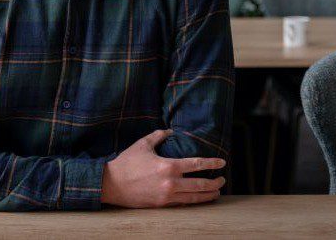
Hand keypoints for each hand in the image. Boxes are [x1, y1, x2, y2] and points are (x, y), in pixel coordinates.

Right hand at [101, 129, 225, 207]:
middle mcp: (170, 182)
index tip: (222, 162)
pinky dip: (194, 201)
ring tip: (217, 192)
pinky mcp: (162, 204)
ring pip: (194, 197)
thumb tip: (170, 131)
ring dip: (208, 195)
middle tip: (223, 179)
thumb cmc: (127, 162)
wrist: (112, 183)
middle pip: (200, 184)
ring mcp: (167, 196)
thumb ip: (158, 135)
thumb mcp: (143, 144)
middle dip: (214, 182)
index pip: (196, 164)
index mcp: (168, 166)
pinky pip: (183, 203)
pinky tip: (199, 198)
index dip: (211, 163)